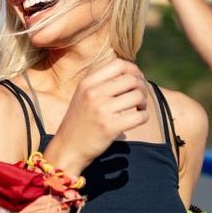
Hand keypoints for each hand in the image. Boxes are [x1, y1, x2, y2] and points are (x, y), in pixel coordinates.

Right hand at [48, 59, 149, 173]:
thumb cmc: (79, 121)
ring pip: (138, 96)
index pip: (119, 64)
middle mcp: (93, 93)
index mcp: (87, 83)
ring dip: (144, 102)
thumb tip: (131, 73)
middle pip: (131, 79)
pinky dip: (144, 116)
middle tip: (140, 96)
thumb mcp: (83, 96)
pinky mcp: (109, 127)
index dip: (134, 69)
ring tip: (139, 108)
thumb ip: (101, 83)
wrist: (67, 148)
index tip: (137, 79)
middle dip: (142, 87)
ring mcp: (101, 110)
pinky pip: (139, 116)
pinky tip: (138, 119)